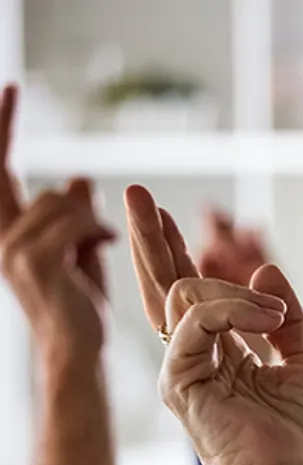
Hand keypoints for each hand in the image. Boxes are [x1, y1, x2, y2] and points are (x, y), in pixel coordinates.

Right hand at [0, 84, 114, 364]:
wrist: (81, 349)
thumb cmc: (81, 304)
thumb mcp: (78, 250)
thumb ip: (74, 215)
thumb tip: (79, 176)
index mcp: (4, 234)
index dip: (0, 129)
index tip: (11, 89)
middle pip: (4, 171)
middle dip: (5, 130)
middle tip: (17, 102)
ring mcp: (12, 248)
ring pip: (59, 198)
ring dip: (88, 215)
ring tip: (100, 243)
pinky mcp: (36, 258)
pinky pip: (75, 217)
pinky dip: (97, 227)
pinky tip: (105, 244)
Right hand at [124, 185, 302, 464]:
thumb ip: (288, 317)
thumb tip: (267, 269)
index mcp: (226, 356)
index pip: (196, 296)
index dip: (183, 253)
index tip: (171, 215)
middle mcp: (199, 358)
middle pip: (165, 286)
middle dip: (154, 238)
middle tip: (136, 192)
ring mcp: (184, 367)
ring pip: (179, 293)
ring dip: (236, 289)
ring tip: (273, 314)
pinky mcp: (177, 377)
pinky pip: (195, 318)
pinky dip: (234, 308)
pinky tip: (265, 318)